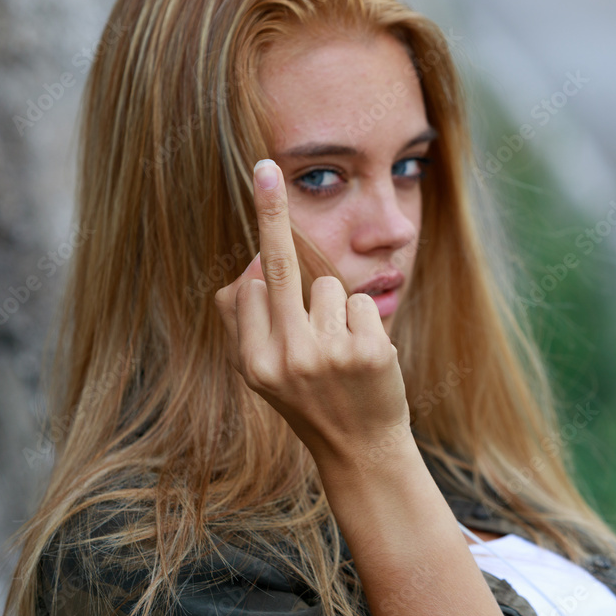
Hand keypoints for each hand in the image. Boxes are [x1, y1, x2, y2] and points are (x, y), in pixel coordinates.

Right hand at [214, 159, 410, 466]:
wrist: (361, 450)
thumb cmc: (312, 402)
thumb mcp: (264, 376)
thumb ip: (247, 324)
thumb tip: (249, 265)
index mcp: (253, 364)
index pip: (251, 287)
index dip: (262, 265)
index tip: (255, 197)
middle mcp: (285, 359)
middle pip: (279, 268)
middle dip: (269, 212)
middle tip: (265, 166)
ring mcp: (328, 355)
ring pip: (330, 286)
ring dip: (337, 310)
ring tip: (341, 353)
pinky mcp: (368, 351)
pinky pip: (363, 300)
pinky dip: (367, 320)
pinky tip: (365, 356)